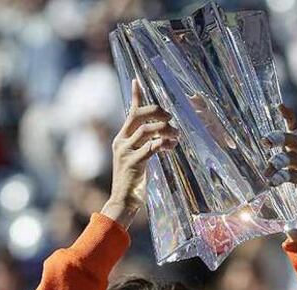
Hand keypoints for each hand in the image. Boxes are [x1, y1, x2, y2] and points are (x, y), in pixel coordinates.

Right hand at [102, 80, 178, 226]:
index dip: (135, 96)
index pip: (129, 113)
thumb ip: (142, 145)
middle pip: (139, 116)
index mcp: (120, 139)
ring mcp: (126, 152)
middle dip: (158, 112)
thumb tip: (157, 135)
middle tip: (171, 119)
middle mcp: (121, 142)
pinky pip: (151, 146)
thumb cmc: (132, 182)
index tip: (137, 80)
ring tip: (176, 137)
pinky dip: (163, 144)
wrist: (123, 201)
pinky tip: (171, 147)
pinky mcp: (133, 163)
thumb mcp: (135, 159)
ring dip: (166, 131)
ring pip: (148, 130)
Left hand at [262, 105, 296, 240]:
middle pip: (294, 141)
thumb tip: (244, 166)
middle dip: (280, 138)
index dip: (289, 118)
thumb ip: (268, 171)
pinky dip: (284, 177)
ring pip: (295, 157)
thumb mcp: (277, 182)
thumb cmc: (288, 203)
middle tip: (266, 141)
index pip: (296, 132)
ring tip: (267, 173)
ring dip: (278, 162)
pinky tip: (273, 182)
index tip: (280, 106)